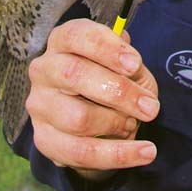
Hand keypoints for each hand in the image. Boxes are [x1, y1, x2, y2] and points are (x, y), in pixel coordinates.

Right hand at [26, 18, 159, 177]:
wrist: (97, 120)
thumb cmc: (112, 81)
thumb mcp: (127, 67)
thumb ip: (129, 63)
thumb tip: (131, 63)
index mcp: (62, 41)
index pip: (76, 36)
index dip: (106, 48)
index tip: (135, 64)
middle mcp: (44, 70)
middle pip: (74, 75)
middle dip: (118, 92)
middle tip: (151, 107)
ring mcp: (40, 105)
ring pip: (77, 118)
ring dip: (116, 123)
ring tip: (135, 123)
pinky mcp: (44, 139)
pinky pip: (82, 152)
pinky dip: (118, 155)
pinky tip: (144, 153)